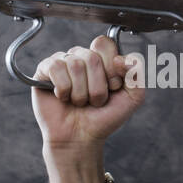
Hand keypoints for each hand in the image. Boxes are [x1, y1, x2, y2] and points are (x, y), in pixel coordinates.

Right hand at [31, 34, 145, 149]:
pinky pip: (56, 67)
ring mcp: (62, 62)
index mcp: (102, 58)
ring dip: (81, 92)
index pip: (105, 44)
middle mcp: (81, 56)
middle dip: (97, 87)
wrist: (81, 138)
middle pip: (92, 57)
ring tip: (79, 102)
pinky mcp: (44, 70)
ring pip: (75, 64)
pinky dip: (64, 89)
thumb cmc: (104, 117)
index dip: (111, 69)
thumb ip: (137, 74)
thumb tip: (120, 58)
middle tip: (94, 100)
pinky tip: (63, 98)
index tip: (112, 87)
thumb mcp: (132, 98)